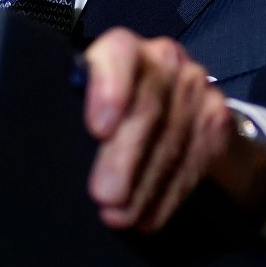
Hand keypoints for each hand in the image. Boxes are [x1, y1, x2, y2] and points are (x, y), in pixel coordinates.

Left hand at [82, 29, 265, 232]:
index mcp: (121, 49)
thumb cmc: (109, 113)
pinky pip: (198, 156)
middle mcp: (162, 59)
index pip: (119, 53)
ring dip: (145, 185)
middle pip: (148, 105)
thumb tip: (49, 154)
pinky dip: (170, 193)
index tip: (98, 129)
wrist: (172, 108)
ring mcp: (194, 85)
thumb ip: (72, 114)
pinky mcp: (216, 115)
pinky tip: (149, 216)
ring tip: (120, 217)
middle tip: (105, 196)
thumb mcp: (85, 105)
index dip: (110, 87)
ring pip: (173, 137)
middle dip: (124, 157)